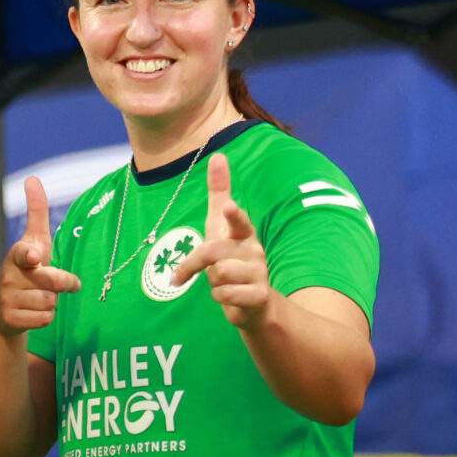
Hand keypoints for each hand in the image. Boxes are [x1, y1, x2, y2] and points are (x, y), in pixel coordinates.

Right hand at [0, 176, 80, 334]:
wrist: (3, 311)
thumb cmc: (26, 269)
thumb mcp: (33, 241)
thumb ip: (36, 213)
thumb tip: (32, 177)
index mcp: (17, 254)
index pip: (24, 252)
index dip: (30, 254)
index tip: (34, 256)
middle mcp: (8, 275)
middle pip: (52, 282)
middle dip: (63, 283)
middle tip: (63, 283)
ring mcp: (7, 298)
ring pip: (51, 302)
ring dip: (52, 301)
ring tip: (38, 297)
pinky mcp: (11, 320)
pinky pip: (46, 319)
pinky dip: (46, 317)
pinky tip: (33, 312)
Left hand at [170, 153, 272, 326]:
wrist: (255, 301)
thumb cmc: (233, 256)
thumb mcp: (220, 225)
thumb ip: (219, 193)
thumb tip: (218, 155)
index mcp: (243, 232)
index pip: (238, 221)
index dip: (233, 215)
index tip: (229, 207)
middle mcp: (254, 249)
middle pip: (211, 253)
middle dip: (196, 264)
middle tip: (205, 271)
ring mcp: (259, 273)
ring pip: (217, 275)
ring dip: (212, 283)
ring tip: (224, 283)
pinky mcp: (259, 296)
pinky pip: (224, 295)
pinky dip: (220, 298)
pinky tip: (231, 297)